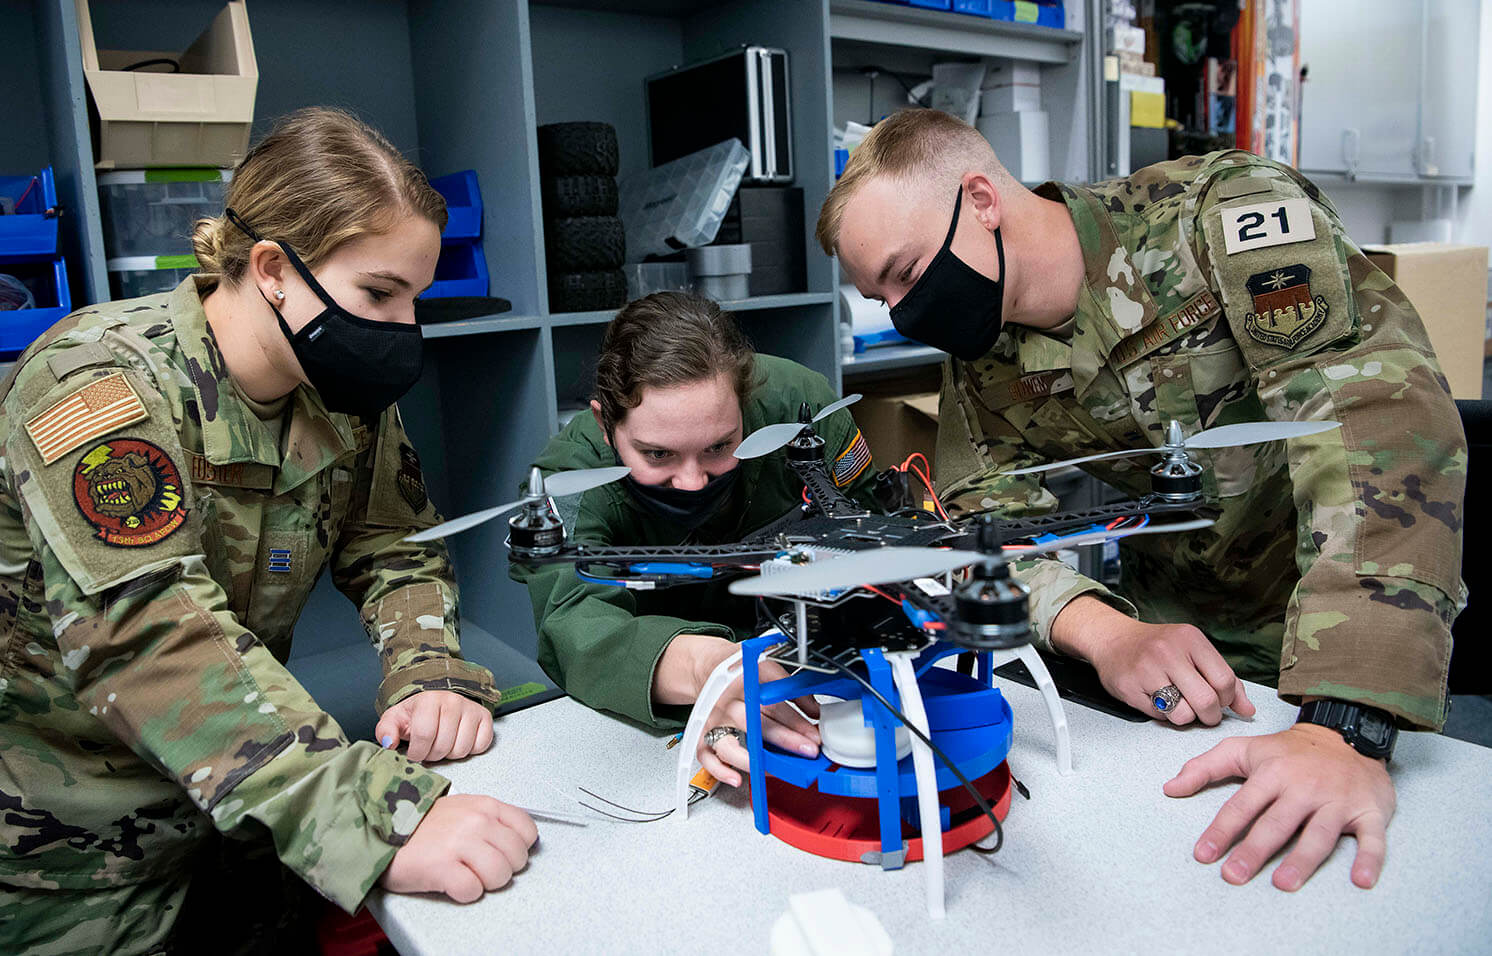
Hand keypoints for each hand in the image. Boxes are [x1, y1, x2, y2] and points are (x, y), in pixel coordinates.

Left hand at [375, 690, 493, 762]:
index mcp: (429, 699)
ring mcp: (471, 709)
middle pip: (443, 746)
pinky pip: (480, 746)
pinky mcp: (486, 718)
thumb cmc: (416, 712)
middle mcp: (453, 701)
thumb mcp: (395, 718)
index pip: (424, 735)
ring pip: (461, 749)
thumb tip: (388, 744)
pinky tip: (458, 741)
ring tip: (442, 744)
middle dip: (432, 755)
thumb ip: (385, 731)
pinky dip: (469, 750)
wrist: (439, 698)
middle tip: (428, 749)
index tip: (413, 754)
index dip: (416, 752)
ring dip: (449, 754)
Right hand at [380, 794, 537, 902]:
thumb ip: (490, 819)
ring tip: (467, 875)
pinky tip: (452, 883)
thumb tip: (516, 842)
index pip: (527, 831)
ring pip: (500, 875)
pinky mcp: (442, 867)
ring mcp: (460, 844)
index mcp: (485, 805)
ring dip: (486, 882)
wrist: (380, 828)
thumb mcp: (462, 808)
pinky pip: (472, 890)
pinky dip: (465, 893)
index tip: (503, 852)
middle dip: (503, 868)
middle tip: (481, 868)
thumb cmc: (422, 823)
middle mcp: (476, 822)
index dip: (519, 847)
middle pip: (517, 858)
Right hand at [655, 634, 820, 787]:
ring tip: (775, 769)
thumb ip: (794, 691)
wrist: (707, 667)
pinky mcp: (702, 734)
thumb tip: (816, 713)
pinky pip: (705, 756)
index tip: (814, 736)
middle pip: (755, 724)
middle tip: (807, 751)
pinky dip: (719, 770)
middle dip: (785, 740)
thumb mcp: (770, 670)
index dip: (797, 722)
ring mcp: (714, 721)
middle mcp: (727, 702)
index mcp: (744, 683)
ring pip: (728, 745)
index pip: (773, 705)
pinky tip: (736, 778)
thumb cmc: (741, 671)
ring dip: (753, 760)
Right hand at [1051, 597, 1254, 725]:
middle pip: (1206, 701)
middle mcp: (1168, 651)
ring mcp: (1146, 669)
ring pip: (1183, 714)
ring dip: (1185, 717)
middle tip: (1204, 712)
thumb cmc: (1158, 647)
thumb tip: (1247, 710)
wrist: (1113, 639)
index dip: (1227, 699)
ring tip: (1178, 704)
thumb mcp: (1193, 651)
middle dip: (1209, 715)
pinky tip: (1158, 700)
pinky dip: (1163, 715)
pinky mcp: (1129, 687)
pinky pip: (1159, 717)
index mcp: (1190, 639)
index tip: (1219, 700)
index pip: (1225, 680)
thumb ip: (1223, 679)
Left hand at [1164, 723, 1395, 889]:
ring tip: (1283, 883)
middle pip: (1276, 823)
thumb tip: (1169, 788)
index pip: (1241, 806)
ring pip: (1320, 833)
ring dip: (1302, 859)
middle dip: (1254, 850)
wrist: (1347, 734)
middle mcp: (1304, 788)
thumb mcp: (1244, 749)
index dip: (1221, 830)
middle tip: (1234, 876)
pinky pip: (1373, 838)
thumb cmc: (1289, 751)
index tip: (1203, 854)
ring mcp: (1338, 800)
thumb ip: (1204, 767)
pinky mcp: (1369, 811)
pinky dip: (1370, 859)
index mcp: (1272, 774)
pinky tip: (1361, 881)